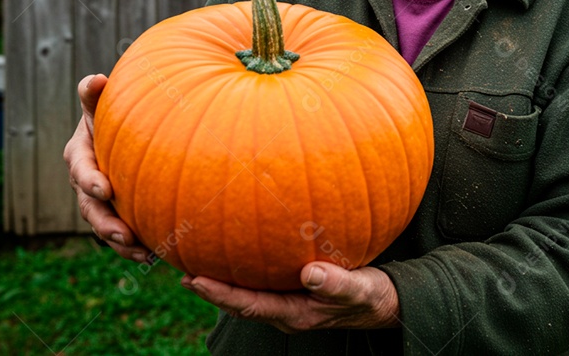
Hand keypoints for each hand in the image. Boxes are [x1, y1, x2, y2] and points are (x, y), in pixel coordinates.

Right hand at [63, 73, 151, 262]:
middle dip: (105, 223)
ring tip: (144, 254)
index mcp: (79, 154)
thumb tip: (94, 79)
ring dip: (122, 243)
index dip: (90, 181)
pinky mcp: (119, 211)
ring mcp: (102, 200)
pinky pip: (124, 233)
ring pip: (106, 226)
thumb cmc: (119, 108)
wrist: (134, 124)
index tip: (105, 189)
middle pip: (90, 207)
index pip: (81, 168)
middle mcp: (86, 181)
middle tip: (123, 234)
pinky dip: (137, 246)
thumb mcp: (105, 101)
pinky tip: (157, 255)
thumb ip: (95, 94)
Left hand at [180, 262, 400, 332]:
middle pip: (241, 304)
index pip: (250, 305)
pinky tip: (236, 253)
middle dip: (211, 290)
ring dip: (224, 283)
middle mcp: (287, 312)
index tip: (193, 280)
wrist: (385, 302)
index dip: (220, 294)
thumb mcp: (360, 289)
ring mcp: (290, 303)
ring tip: (198, 264)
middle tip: (182, 273)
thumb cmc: (372, 295)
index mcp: (297, 314)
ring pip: (249, 296)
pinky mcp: (295, 292)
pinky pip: (262, 284)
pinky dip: (244, 271)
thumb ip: (337, 283)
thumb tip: (309, 273)